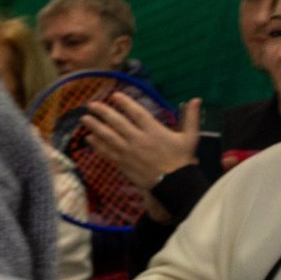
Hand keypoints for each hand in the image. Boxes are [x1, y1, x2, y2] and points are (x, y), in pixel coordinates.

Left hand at [80, 95, 201, 190]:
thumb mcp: (190, 137)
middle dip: (103, 112)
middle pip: (117, 123)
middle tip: (90, 105)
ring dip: (95, 127)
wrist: (174, 184)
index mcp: (154, 131)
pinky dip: (97, 145)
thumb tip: (196, 99)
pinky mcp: (123, 164)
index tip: (115, 95)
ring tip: (84, 118)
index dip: (125, 103)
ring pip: (108, 137)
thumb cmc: (182, 160)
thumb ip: (191, 117)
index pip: (137, 113)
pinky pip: (107, 152)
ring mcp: (129, 152)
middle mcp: (139, 139)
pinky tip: (88, 138)